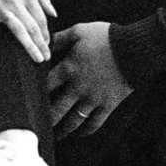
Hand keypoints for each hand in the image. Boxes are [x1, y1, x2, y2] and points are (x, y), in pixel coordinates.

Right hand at [0, 0, 55, 63]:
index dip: (46, 33)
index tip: (48, 44)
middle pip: (33, 27)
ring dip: (29, 46)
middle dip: (42, 44)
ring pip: (18, 30)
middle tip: (46, 58)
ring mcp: (0, 9)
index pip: (41, 19)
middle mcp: (17, 3)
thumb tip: (54, 13)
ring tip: (37, 58)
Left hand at [46, 21, 129, 136]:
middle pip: (56, 110)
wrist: (134, 49)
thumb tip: (45, 42)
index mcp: (68, 69)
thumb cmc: (107, 37)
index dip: (36, 94)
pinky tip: (79, 133)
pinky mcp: (108, 105)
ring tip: (56, 135)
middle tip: (39, 125)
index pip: (46, 86)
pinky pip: (95, 123)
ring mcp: (93, 99)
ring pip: (73, 121)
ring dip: (63, 130)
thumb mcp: (80, 31)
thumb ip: (60, 38)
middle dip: (46, 119)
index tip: (31, 99)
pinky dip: (86, 131)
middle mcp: (78, 88)